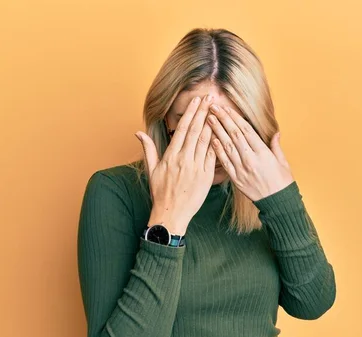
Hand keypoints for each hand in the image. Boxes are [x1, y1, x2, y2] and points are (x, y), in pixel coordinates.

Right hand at [134, 95, 216, 234]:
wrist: (171, 214)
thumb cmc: (160, 193)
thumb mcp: (152, 170)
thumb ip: (148, 149)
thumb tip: (139, 132)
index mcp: (171, 156)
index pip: (182, 129)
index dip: (191, 113)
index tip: (196, 101)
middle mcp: (184, 159)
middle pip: (195, 131)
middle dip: (204, 112)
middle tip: (211, 98)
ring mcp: (196, 168)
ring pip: (206, 141)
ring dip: (212, 123)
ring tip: (218, 110)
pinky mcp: (206, 177)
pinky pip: (213, 156)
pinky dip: (218, 143)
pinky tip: (223, 132)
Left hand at [206, 104, 294, 201]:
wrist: (278, 202)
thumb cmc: (282, 181)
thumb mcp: (283, 162)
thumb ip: (276, 146)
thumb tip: (276, 133)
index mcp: (262, 152)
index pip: (246, 130)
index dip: (235, 117)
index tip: (226, 107)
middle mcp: (250, 158)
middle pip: (234, 134)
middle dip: (223, 119)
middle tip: (213, 106)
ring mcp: (242, 168)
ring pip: (227, 146)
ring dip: (216, 131)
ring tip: (208, 119)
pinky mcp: (236, 178)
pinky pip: (224, 162)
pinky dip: (217, 151)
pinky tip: (211, 140)